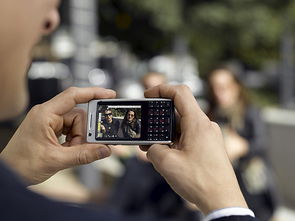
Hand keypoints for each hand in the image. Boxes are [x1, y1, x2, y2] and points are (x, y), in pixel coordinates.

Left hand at [0, 87, 115, 184]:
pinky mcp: (52, 130)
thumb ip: (83, 155)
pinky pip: (71, 131)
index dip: (93, 93)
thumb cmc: (22, 164)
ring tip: (70, 153)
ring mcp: (50, 122)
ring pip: (76, 125)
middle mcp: (48, 114)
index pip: (73, 96)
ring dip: (79, 140)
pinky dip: (74, 142)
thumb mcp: (56, 160)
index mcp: (45, 114)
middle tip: (88, 146)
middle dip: (84, 133)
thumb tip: (105, 150)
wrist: (8, 173)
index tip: (110, 94)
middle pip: (79, 116)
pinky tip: (68, 151)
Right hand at [141, 85, 247, 214]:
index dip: (161, 88)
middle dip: (159, 117)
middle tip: (147, 128)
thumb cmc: (200, 182)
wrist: (222, 200)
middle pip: (179, 110)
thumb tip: (152, 147)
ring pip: (182, 125)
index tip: (148, 94)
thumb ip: (153, 149)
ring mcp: (208, 136)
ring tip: (153, 147)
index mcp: (198, 123)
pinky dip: (175, 140)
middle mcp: (205, 126)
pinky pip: (188, 136)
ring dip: (166, 132)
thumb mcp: (167, 163)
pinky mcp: (208, 146)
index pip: (180, 92)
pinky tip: (166, 154)